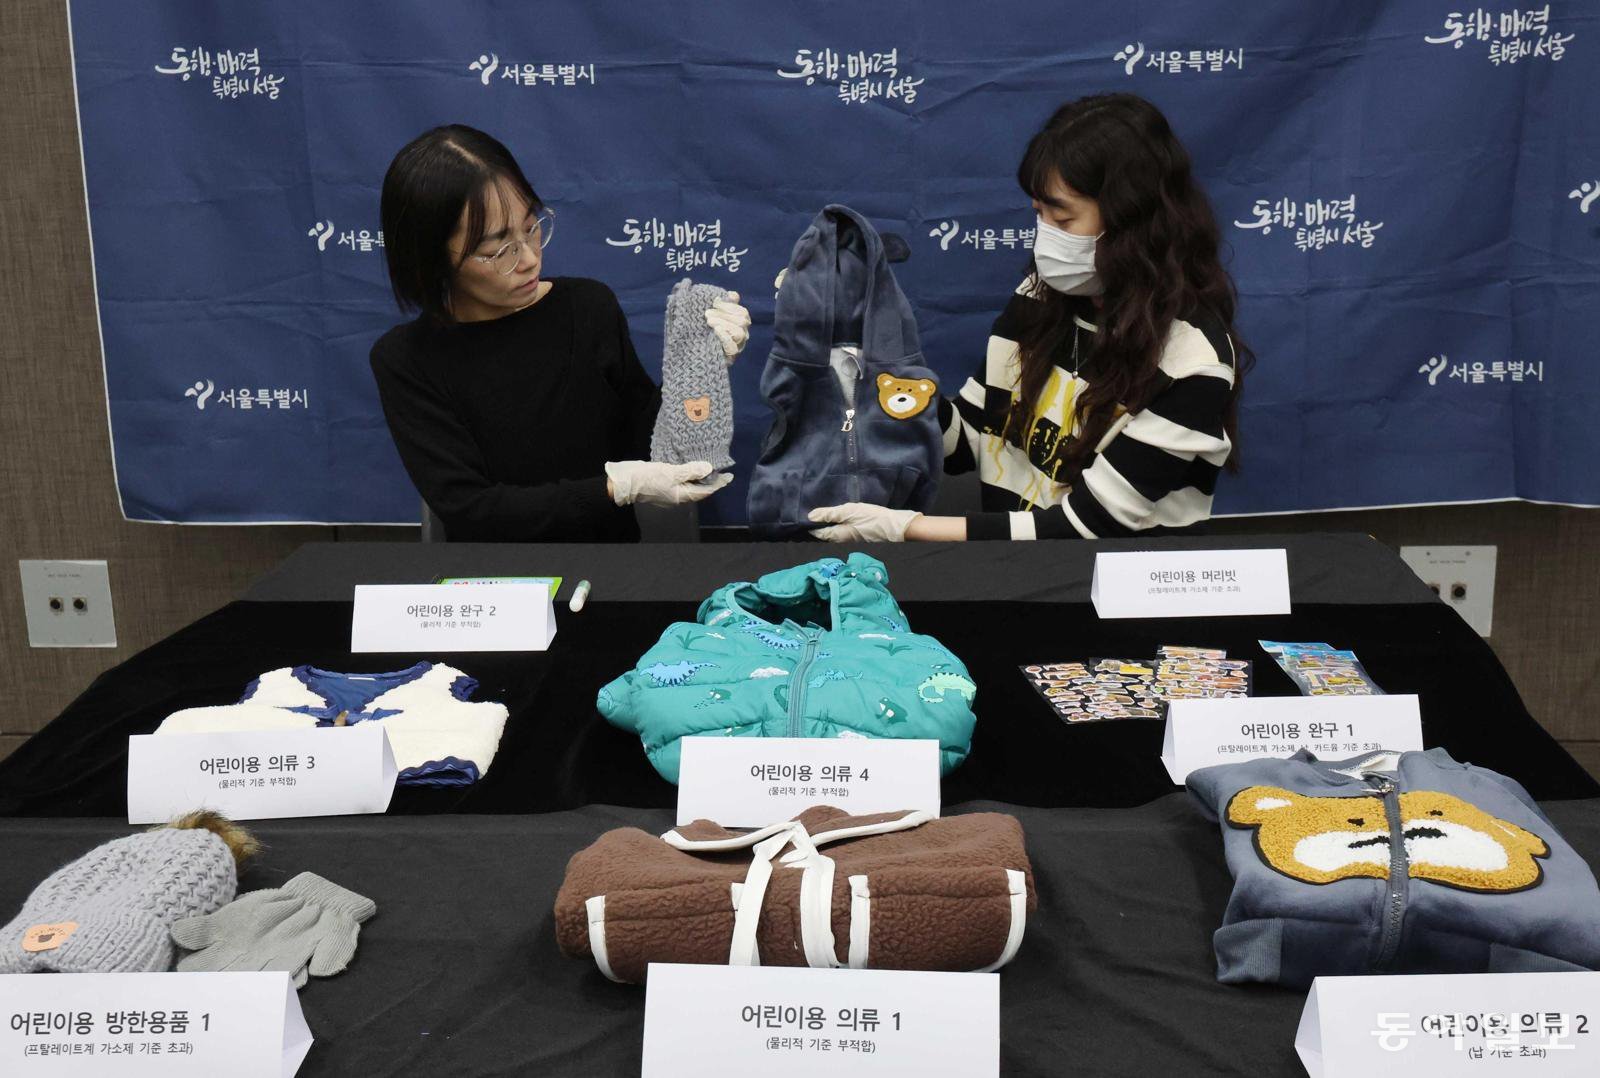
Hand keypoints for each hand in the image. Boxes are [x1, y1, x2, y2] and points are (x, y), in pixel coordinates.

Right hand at [606, 460, 731, 506]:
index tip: (729, 476)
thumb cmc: (648, 478)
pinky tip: (690, 468)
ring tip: (708, 467)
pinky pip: (681, 482)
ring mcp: (670, 493)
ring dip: (699, 477)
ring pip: (690, 486)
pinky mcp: (663, 486)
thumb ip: (690, 471)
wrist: (624, 483)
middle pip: (699, 490)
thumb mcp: (671, 472)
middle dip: (710, 480)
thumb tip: (708, 469)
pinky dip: (689, 476)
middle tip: (721, 469)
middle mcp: (678, 497)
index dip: (718, 483)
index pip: (705, 491)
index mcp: (682, 496)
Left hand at [704, 291, 750, 361]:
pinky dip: (725, 337)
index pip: (743, 313)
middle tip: (707, 313)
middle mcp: (742, 335)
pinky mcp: (730, 358)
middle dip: (723, 315)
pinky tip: (716, 330)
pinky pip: (732, 347)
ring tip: (709, 321)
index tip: (714, 302)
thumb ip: (723, 304)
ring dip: (723, 324)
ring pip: (739, 333)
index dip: (729, 306)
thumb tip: (732, 295)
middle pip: (742, 322)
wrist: (693, 350)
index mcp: (739, 323)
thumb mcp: (712, 315)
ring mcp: (737, 347)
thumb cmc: (704, 330)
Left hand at [807, 503, 921, 542]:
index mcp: (837, 535)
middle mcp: (841, 540)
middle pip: (824, 534)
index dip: (808, 526)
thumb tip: (810, 516)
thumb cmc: (872, 518)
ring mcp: (850, 538)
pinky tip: (836, 517)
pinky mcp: (857, 535)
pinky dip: (836, 525)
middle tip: (806, 514)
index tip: (799, 518)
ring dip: (826, 525)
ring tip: (818, 514)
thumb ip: (830, 514)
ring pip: (833, 533)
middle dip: (816, 526)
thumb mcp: (849, 511)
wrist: (895, 526)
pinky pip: (841, 531)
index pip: (818, 533)